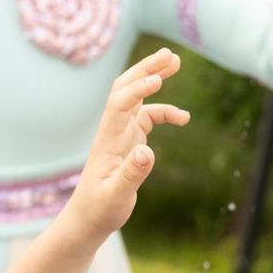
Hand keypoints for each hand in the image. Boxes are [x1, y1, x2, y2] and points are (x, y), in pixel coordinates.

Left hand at [62, 49, 188, 239]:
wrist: (88, 218)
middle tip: (169, 54)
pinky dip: (165, 111)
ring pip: (136, 97)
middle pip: (126, 89)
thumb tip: (148, 152)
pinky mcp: (130, 141)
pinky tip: (184, 118)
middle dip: (145, 69)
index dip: (136, 90)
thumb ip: (132, 174)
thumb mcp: (116, 197)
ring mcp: (121, 133)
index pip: (118, 105)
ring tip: (175, 62)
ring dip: (153, 77)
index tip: (158, 80)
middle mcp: (113, 131)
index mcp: (107, 141)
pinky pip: (147, 116)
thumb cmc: (99, 209)